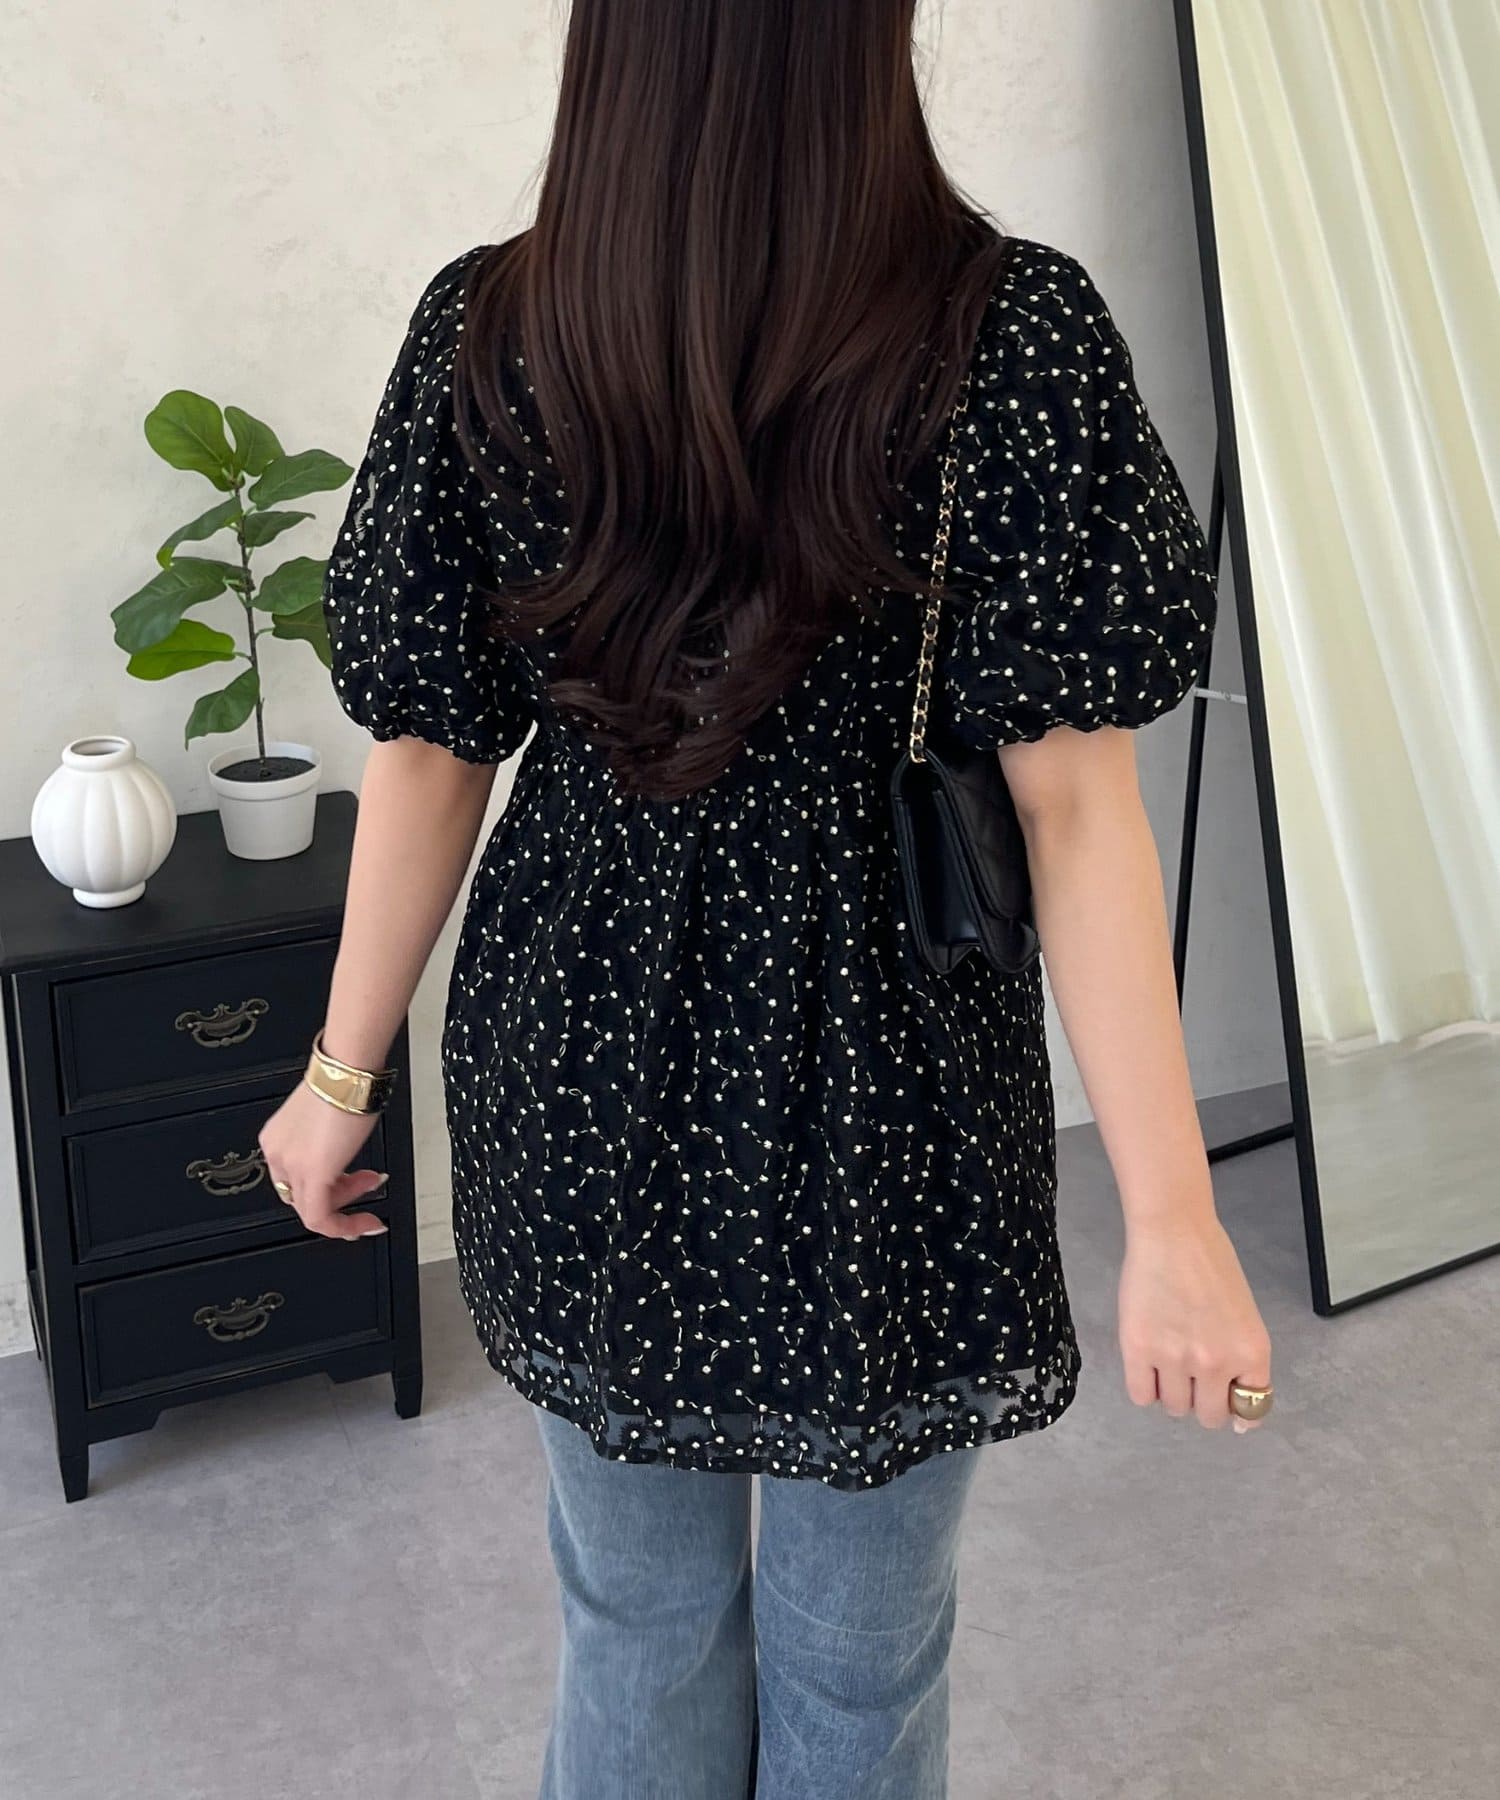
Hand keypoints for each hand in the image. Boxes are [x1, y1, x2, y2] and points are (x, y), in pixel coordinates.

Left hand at [258, 1079, 387, 1240]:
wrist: (348, 1072)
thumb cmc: (345, 1082)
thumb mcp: (330, 1116)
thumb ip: (327, 1139)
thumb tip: (344, 1149)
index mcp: (277, 1138)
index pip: (294, 1178)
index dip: (327, 1185)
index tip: (350, 1184)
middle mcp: (278, 1152)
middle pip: (302, 1195)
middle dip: (340, 1194)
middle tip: (367, 1184)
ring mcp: (291, 1165)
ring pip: (311, 1208)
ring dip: (347, 1206)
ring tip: (372, 1186)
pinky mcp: (311, 1173)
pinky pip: (320, 1218)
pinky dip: (344, 1225)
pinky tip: (366, 1222)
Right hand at [1117, 1210, 1271, 1432]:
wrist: (1173, 1233)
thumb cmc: (1211, 1264)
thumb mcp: (1244, 1318)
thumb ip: (1244, 1365)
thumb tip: (1241, 1421)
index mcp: (1251, 1353)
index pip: (1250, 1411)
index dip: (1236, 1409)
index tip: (1225, 1399)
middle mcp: (1217, 1363)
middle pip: (1209, 1417)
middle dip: (1202, 1401)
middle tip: (1192, 1373)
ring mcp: (1175, 1358)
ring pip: (1174, 1408)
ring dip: (1172, 1392)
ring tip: (1167, 1359)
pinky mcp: (1138, 1349)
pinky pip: (1141, 1396)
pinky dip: (1145, 1388)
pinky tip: (1147, 1362)